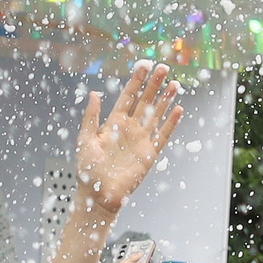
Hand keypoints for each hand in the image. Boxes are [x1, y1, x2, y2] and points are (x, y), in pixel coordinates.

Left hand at [73, 61, 184, 214]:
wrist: (98, 197)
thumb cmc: (88, 173)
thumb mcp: (85, 140)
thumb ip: (91, 117)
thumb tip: (94, 94)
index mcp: (113, 124)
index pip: (128, 97)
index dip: (136, 81)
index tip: (143, 65)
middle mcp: (129, 129)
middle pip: (145, 101)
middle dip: (154, 85)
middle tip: (163, 68)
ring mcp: (140, 141)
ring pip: (156, 115)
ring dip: (165, 99)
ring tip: (174, 84)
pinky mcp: (149, 154)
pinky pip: (163, 135)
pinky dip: (171, 123)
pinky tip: (177, 109)